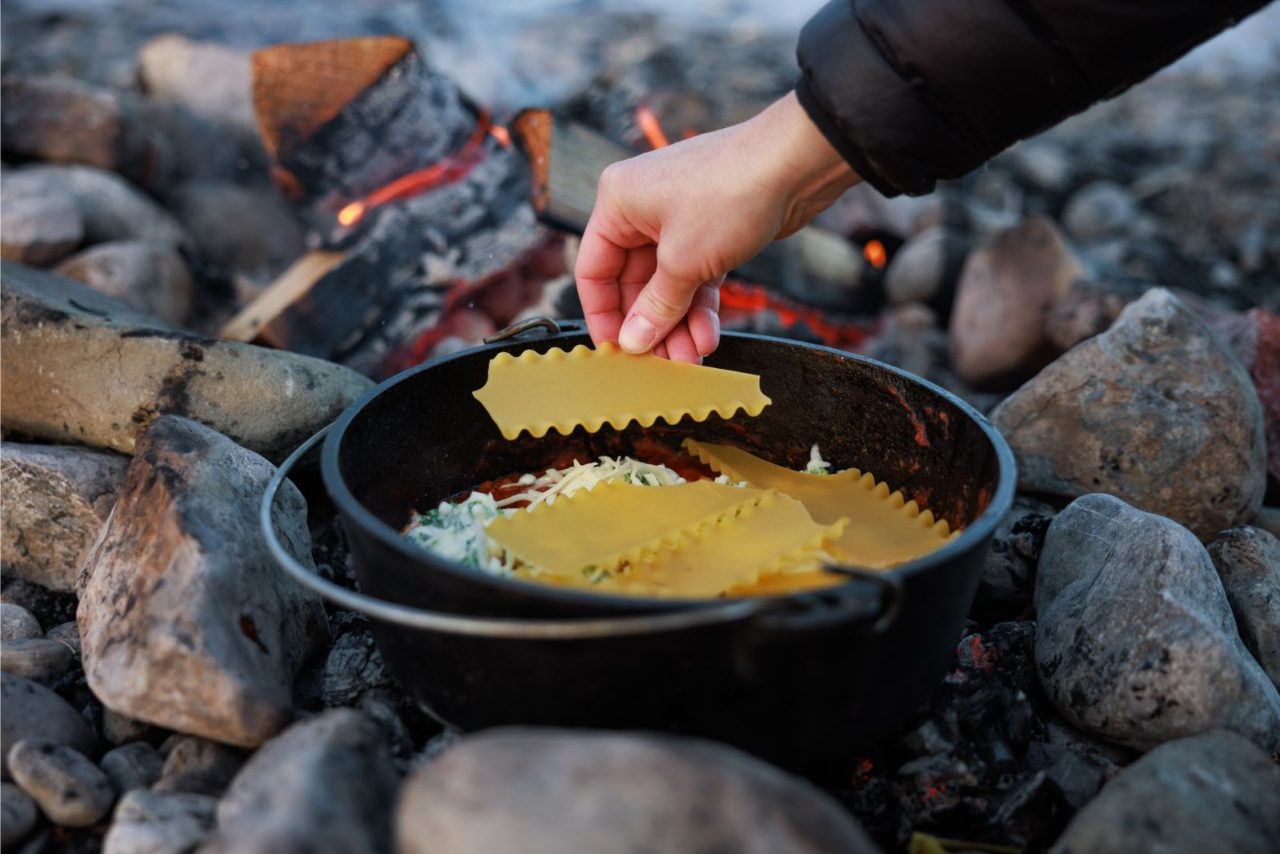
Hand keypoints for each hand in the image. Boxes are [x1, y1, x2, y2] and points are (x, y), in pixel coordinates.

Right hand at [574, 91, 860, 361]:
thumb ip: (656, 306)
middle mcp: (642, 208)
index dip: (603, 314)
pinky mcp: (711, 229)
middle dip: (651, 323)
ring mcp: (678, 218)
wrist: (796, 163)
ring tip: (692, 358)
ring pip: (668, 283)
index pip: (593, 269)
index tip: (616, 350)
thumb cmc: (731, 194)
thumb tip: (633, 342)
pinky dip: (700, 305)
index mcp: (618, 202)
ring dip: (678, 322)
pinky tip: (707, 335)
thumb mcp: (684, 261)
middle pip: (633, 281)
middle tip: (662, 363)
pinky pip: (695, 275)